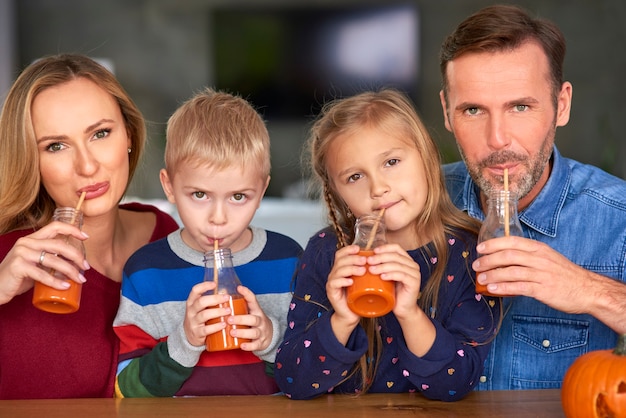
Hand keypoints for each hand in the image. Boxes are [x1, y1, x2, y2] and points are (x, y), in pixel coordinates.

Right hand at [0, 222, 88, 304]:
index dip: (72, 229)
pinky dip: (56, 282)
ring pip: (54, 260)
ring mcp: (22, 254)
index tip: (86, 237)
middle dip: (76, 255)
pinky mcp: (18, 267)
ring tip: (80, 279)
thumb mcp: (36, 265)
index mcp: (32, 239)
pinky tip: (65, 287)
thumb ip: (51, 261)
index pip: (54, 226)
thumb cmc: (18, 277)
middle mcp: (26, 243)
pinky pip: (43, 274)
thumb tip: (75, 266)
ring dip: (70, 270)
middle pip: (59, 244)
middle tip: (86, 267)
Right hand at [183, 281, 230, 346]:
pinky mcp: (197, 333)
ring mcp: (193, 322)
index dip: (204, 286)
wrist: (189, 336)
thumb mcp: (201, 308)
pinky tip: (224, 324)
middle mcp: (191, 311)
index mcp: (192, 302)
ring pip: (204, 315)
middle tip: (227, 297)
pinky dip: (216, 326)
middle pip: (201, 302)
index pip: (195, 291)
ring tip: (228, 311)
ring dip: (218, 312)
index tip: (215, 284)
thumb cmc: (199, 318)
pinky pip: (206, 329)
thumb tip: (227, 291)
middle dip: (215, 299)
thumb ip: (210, 301)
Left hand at [227, 285, 272, 351]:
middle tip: (229, 319)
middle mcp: (260, 320)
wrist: (269, 335)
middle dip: (241, 319)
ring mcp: (261, 332)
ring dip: (242, 332)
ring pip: (254, 332)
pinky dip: (248, 346)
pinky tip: (241, 346)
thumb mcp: (249, 312)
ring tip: (232, 332)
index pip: (253, 300)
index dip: (247, 294)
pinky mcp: (260, 343)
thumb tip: (220, 294)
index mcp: (256, 311)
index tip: (239, 288)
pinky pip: (255, 345)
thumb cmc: (253, 322)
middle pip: (253, 319)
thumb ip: (238, 306)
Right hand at [326, 244, 363, 342]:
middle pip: (340, 260)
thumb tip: (383, 259)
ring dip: (350, 268)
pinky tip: (350, 282)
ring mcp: (332, 283)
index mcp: (341, 269)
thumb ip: (369, 271)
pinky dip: (342, 281)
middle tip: (365, 260)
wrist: (351, 315)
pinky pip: (334, 284)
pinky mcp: (331, 293)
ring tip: (362, 270)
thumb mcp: (364, 282)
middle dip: (353, 258)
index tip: (359, 248)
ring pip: (338, 271)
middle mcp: (334, 274)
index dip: (348, 249)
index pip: (341, 254)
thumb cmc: (359, 297)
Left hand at [367, 243, 421, 318]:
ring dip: (382, 266)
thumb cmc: (393, 292)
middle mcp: (413, 265)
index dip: (384, 248)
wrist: (402, 309)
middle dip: (380, 257)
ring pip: (397, 265)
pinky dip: (391, 274)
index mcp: (407, 260)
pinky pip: (401, 275)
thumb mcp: (386, 276)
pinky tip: (382, 277)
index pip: (396, 248)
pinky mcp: (414, 283)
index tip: (373, 251)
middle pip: (395, 255)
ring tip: (371, 270)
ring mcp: (415, 274)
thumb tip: (365, 257)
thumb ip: (381, 266)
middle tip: (368, 261)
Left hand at [474, 236, 604, 313]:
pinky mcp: (543, 289)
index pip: (512, 241)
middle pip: (508, 255)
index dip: (493, 244)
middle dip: (488, 260)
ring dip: (492, 274)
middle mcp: (539, 259)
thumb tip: (503, 258)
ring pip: (511, 271)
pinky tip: (493, 289)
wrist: (588, 290)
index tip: (480, 248)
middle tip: (476, 265)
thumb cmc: (565, 274)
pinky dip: (503, 287)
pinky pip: (519, 287)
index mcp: (539, 249)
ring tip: (481, 279)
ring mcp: (541, 274)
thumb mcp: (548, 258)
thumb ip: (528, 256)